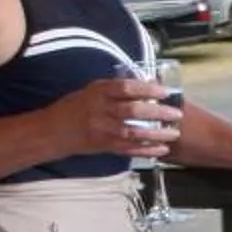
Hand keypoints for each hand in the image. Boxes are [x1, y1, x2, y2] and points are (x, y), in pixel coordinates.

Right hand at [54, 76, 179, 158]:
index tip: (165, 91)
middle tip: (177, 114)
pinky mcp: (103, 146)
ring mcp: (102, 130)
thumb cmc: (76, 106)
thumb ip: (116, 88)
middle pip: (133, 111)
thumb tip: (146, 81)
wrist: (54, 131)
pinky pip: (128, 149)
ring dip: (156, 134)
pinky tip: (162, 150)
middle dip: (158, 112)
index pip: (126, 88)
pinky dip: (146, 150)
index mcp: (99, 92)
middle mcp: (100, 110)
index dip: (147, 89)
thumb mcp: (93, 90)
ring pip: (133, 132)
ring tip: (174, 133)